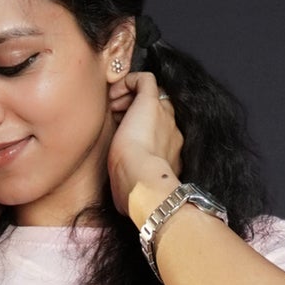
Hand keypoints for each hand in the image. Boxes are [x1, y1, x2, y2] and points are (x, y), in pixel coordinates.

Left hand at [106, 69, 182, 219]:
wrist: (141, 180)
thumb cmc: (135, 190)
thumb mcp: (134, 189)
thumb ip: (132, 188)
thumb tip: (122, 205)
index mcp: (170, 150)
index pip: (157, 128)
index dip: (136, 125)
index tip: (119, 131)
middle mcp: (172, 129)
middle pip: (155, 108)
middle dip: (133, 108)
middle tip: (114, 116)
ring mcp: (165, 113)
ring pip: (151, 92)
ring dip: (129, 95)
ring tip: (111, 105)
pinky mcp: (152, 100)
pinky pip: (145, 78)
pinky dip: (130, 80)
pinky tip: (115, 92)